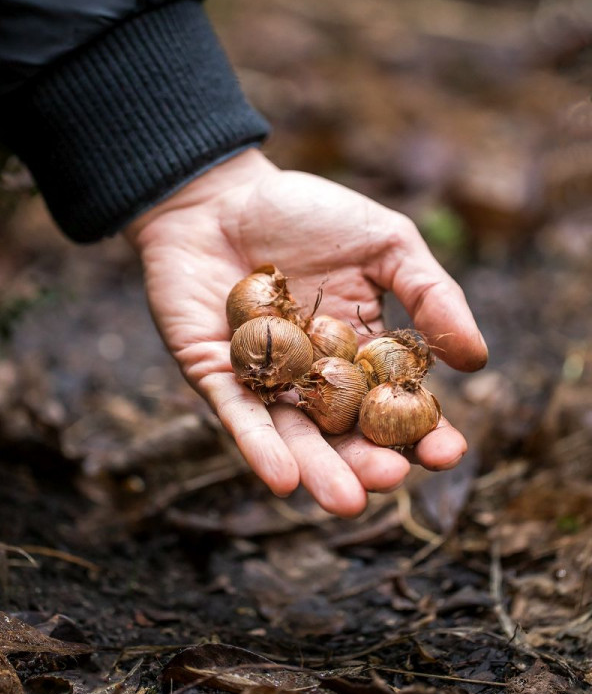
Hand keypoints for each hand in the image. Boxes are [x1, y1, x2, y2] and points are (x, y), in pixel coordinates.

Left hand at [124, 149, 486, 516]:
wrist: (223, 193)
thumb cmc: (308, 214)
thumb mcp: (384, 244)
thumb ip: (430, 295)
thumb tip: (477, 359)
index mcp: (361, 353)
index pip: (396, 404)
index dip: (423, 432)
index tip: (447, 451)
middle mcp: (314, 378)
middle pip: (346, 434)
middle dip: (368, 463)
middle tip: (389, 480)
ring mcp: (264, 381)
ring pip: (295, 437)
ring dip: (319, 470)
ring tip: (346, 501)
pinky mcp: (215, 375)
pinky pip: (238, 415)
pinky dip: (259, 446)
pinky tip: (283, 477)